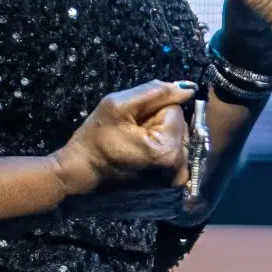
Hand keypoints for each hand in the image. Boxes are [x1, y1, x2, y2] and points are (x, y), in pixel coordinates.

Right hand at [52, 80, 194, 215]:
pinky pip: (176, 151)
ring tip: (134, 142)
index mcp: (168, 150)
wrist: (82, 173)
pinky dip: (162, 146)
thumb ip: (155, 91)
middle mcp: (179, 167)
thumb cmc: (96, 139)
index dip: (151, 109)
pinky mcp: (172, 182)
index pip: (175, 109)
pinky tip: (142, 151)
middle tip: (131, 132)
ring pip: (178, 136)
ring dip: (159, 134)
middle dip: (158, 122)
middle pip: (179, 124)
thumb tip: (189, 88)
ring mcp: (176, 178)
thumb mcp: (117, 104)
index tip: (131, 122)